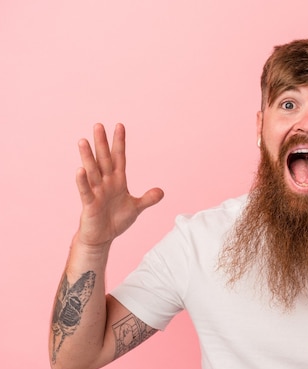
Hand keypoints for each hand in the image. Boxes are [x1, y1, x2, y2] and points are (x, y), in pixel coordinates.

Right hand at [75, 123, 163, 247]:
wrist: (103, 237)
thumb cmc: (116, 220)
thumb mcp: (136, 208)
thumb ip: (148, 199)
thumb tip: (161, 191)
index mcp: (117, 181)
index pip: (119, 158)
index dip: (119, 143)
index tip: (119, 126)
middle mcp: (106, 183)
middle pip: (104, 159)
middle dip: (102, 143)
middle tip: (98, 125)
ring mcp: (96, 192)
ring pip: (92, 171)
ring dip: (88, 157)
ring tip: (83, 141)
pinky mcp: (89, 204)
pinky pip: (85, 191)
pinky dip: (83, 181)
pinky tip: (80, 170)